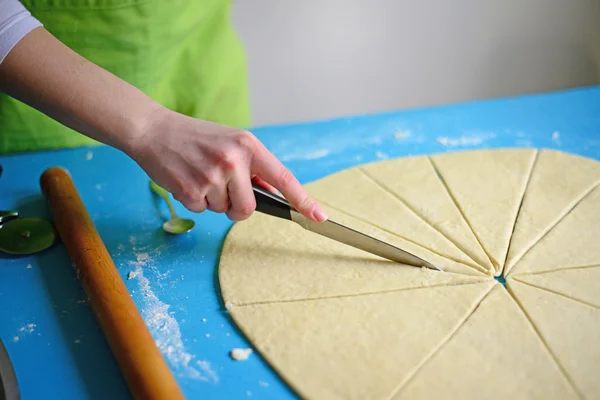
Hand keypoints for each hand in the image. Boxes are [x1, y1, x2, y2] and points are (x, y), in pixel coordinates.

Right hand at [130, 108, 327, 221]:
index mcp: (248, 145)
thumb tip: (272, 191)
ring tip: (200, 175)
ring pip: (224, 211)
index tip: (319, 216)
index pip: (283, 178)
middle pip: (249, 208)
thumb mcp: (231, 141)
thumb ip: (252, 166)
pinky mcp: (190, 189)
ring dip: (213, 201)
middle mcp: (233, 160)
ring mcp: (211, 176)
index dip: (303, 200)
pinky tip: (186, 179)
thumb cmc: (195, 138)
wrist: (153, 130)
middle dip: (237, 207)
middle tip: (222, 189)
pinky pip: (203, 211)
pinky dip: (195, 201)